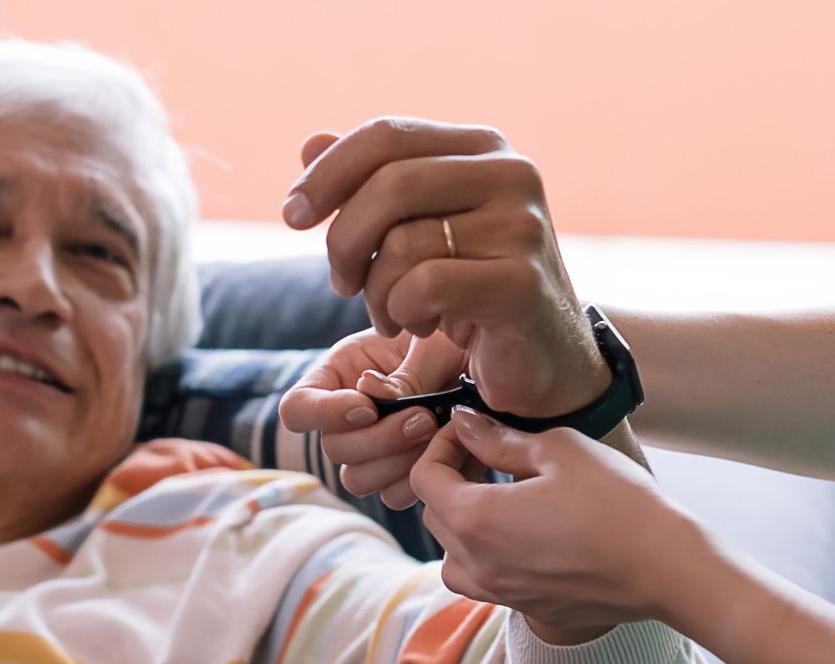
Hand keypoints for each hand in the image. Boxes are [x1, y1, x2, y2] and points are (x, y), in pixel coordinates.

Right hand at [277, 328, 465, 508]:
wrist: (499, 374)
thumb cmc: (459, 344)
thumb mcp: (434, 346)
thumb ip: (403, 373)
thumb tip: (370, 394)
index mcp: (341, 374)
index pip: (297, 408)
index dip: (324, 414)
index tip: (367, 406)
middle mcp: (348, 417)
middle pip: (333, 449)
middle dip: (378, 438)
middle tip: (422, 419)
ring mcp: (374, 450)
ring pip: (358, 479)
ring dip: (398, 462)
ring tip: (437, 433)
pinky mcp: (402, 474)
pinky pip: (394, 496)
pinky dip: (420, 481)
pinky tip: (448, 453)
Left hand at [280, 117, 607, 419]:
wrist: (542, 358)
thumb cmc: (470, 288)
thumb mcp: (419, 230)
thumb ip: (369, 186)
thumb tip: (310, 143)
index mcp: (484, 148)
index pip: (388, 135)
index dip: (327, 172)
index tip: (292, 215)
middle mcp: (512, 174)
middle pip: (390, 183)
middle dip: (344, 239)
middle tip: (339, 283)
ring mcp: (523, 227)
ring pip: (402, 243)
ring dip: (378, 292)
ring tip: (395, 314)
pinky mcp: (521, 283)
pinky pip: (425, 286)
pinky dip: (404, 312)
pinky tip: (422, 326)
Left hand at [408, 411, 715, 642]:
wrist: (664, 566)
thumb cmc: (617, 502)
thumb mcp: (558, 451)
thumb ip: (499, 439)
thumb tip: (465, 424)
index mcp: (476, 519)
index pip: (425, 478)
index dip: (439, 446)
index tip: (468, 432)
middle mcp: (478, 564)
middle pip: (434, 518)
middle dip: (450, 481)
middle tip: (485, 456)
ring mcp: (502, 593)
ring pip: (453, 559)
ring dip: (462, 527)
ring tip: (498, 502)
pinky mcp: (529, 608)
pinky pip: (487, 582)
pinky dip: (489, 557)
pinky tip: (526, 534)